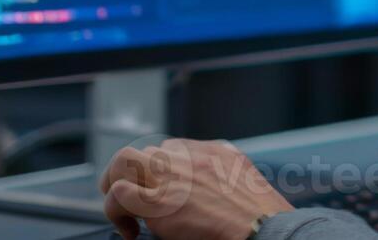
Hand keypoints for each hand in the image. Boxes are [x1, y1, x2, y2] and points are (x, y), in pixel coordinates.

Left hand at [99, 138, 293, 239]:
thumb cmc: (259, 215)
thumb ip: (224, 172)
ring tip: (121, 208)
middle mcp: (188, 157)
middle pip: (145, 151)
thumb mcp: (245, 179)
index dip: (160, 173)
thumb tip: (210, 185)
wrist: (262, 229)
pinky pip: (119, 194)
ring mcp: (171, 176)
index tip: (161, 195)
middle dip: (133, 176)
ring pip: (122, 160)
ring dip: (115, 184)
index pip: (170, 148)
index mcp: (211, 151)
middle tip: (134, 202)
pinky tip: (129, 230)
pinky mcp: (158, 203)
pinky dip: (115, 212)